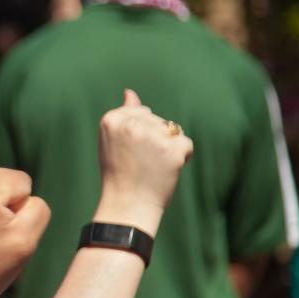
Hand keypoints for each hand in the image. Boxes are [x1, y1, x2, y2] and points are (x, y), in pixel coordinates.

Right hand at [95, 89, 192, 233]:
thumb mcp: (113, 140)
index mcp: (111, 119)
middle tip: (140, 162)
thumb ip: (123, 115)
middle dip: (155, 138)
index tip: (129, 152)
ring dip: (169, 147)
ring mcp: (152, 135)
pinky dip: (182, 157)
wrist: (127, 205)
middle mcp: (131, 124)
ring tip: (152, 166)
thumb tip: (129, 92)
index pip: (140, 113)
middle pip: (158, 120)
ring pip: (173, 131)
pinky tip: (167, 169)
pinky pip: (186, 144)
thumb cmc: (119, 174)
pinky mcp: (172, 149)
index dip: (139, 134)